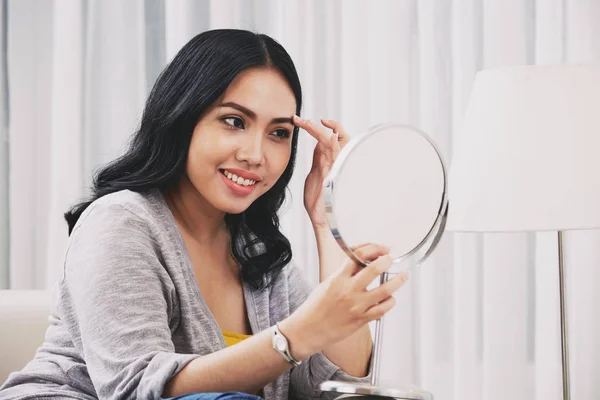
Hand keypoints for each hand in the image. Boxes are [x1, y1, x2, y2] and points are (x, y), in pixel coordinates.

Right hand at [278, 244, 408, 359]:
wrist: (308, 330)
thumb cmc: (315, 307)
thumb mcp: (327, 284)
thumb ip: (345, 274)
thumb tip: (362, 264)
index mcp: (338, 278)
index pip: (358, 256)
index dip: (373, 248)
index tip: (380, 248)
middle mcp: (348, 290)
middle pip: (374, 269)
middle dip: (387, 261)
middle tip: (391, 259)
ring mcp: (356, 306)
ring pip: (385, 290)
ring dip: (398, 281)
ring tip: (403, 276)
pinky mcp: (361, 320)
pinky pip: (382, 309)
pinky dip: (390, 302)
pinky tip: (390, 299)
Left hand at [293, 116, 349, 228]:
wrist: (321, 218)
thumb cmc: (318, 201)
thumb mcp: (313, 175)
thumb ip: (316, 161)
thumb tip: (317, 146)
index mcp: (327, 160)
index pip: (327, 136)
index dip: (316, 126)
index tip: (299, 120)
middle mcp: (334, 160)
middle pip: (337, 134)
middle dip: (319, 124)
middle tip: (299, 119)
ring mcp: (337, 166)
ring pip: (338, 140)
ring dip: (323, 129)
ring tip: (307, 122)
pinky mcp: (336, 174)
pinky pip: (339, 155)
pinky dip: (335, 143)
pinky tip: (329, 135)